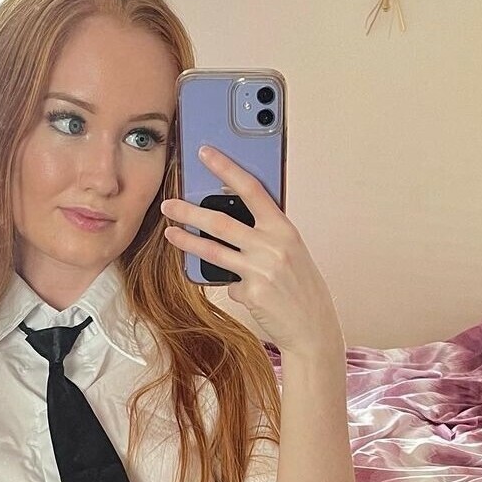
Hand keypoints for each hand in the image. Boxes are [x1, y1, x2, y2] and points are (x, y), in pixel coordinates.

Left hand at [160, 146, 344, 362]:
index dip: (226, 168)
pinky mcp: (250, 292)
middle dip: (189, 211)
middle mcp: (272, 245)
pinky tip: (248, 293)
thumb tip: (230, 219)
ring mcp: (260, 269)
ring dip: (187, 241)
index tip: (206, 154)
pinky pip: (228, 284)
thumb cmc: (301, 288)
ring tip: (170, 232)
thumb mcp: (291, 252)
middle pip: (221, 221)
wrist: (313, 327)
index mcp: (284, 228)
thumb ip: (266, 234)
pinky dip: (233, 286)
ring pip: (213, 250)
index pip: (251, 189)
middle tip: (168, 204)